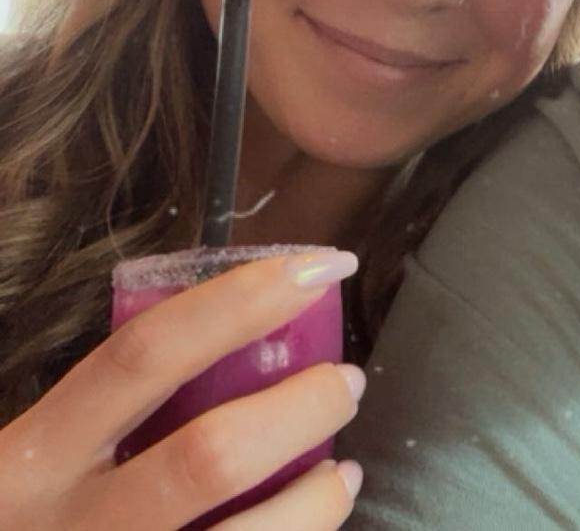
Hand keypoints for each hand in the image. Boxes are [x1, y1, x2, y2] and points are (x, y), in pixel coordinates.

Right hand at [0, 250, 364, 529]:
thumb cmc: (40, 517)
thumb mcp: (47, 460)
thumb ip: (120, 412)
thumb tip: (247, 337)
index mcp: (38, 455)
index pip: (146, 352)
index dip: (241, 301)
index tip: (320, 268)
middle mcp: (68, 525)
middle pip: (209, 455)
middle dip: (300, 410)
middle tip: (347, 382)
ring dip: (314, 501)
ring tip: (343, 472)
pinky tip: (316, 522)